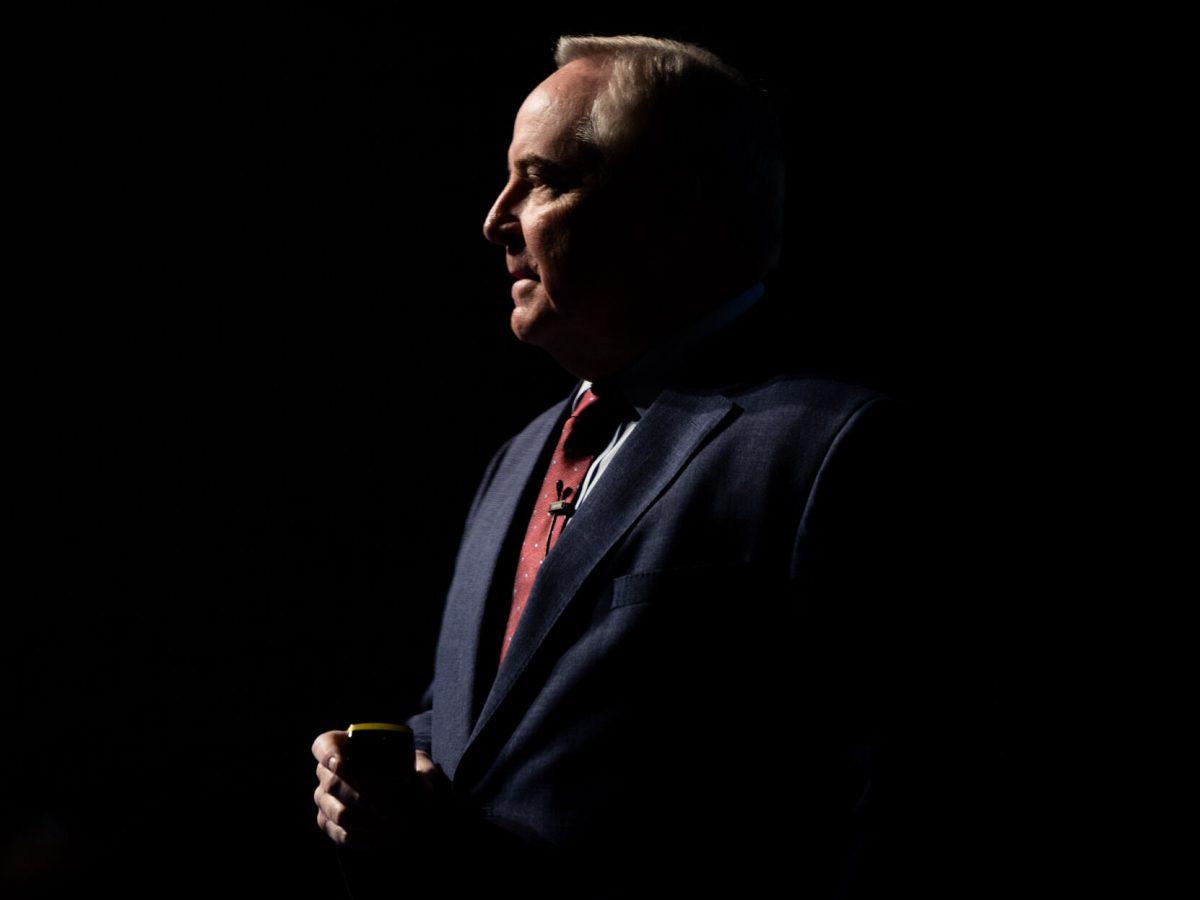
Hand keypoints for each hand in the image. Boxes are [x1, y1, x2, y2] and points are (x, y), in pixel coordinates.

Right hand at [311, 729, 448, 850]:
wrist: (404, 795)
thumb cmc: (406, 772)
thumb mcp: (419, 766)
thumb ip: (425, 774)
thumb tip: (424, 791)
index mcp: (345, 746)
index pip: (324, 746)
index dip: (328, 755)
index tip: (341, 764)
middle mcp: (327, 772)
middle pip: (333, 784)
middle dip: (363, 798)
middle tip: (391, 810)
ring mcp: (324, 799)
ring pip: (339, 813)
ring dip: (369, 822)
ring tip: (396, 826)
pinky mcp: (328, 823)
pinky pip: (341, 834)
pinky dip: (365, 838)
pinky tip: (387, 837)